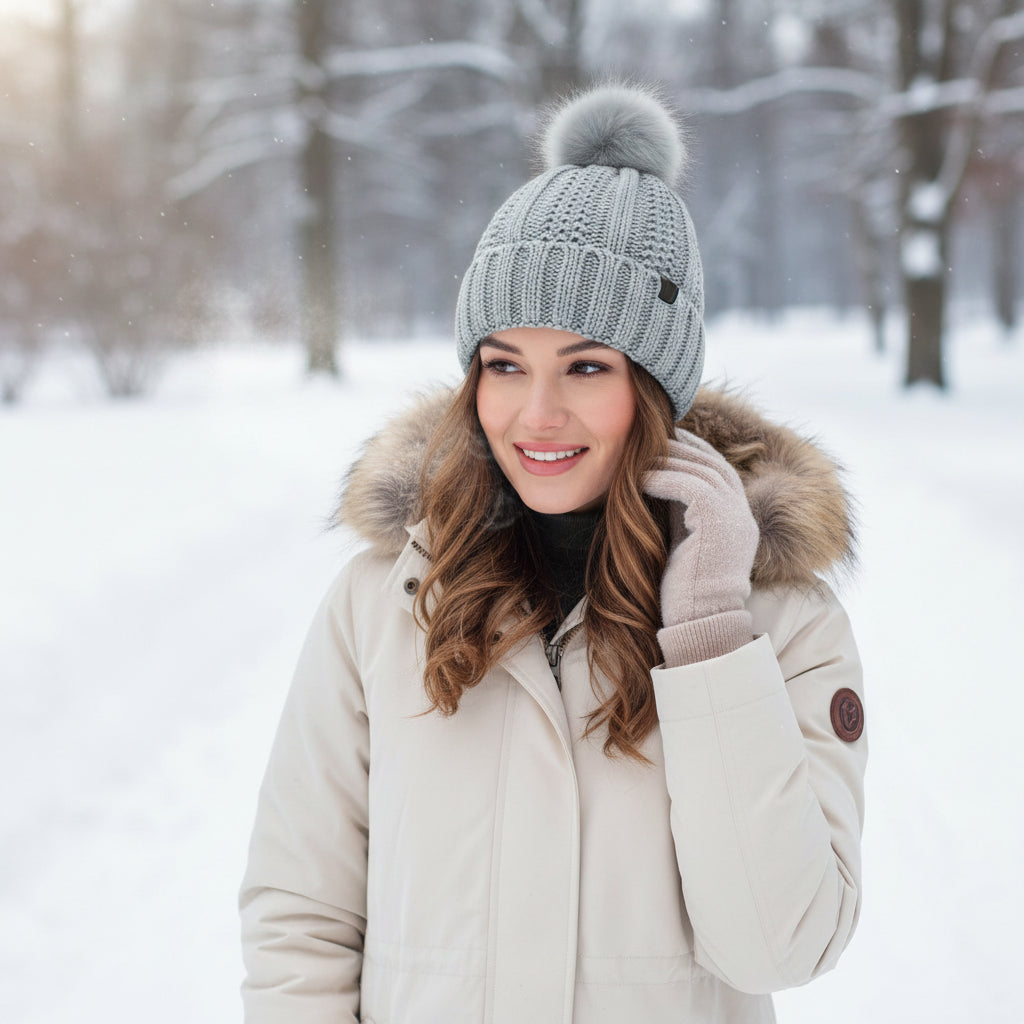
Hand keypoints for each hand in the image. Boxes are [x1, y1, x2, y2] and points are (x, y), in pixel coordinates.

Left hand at [643, 431, 758, 663]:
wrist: (699, 622)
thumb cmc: (684, 588)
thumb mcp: (684, 538)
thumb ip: (680, 510)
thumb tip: (656, 480)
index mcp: (738, 517)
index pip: (718, 469)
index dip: (693, 451)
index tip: (664, 442)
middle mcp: (742, 513)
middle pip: (712, 463)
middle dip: (681, 448)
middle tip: (648, 438)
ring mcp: (735, 517)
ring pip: (701, 470)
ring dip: (667, 460)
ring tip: (638, 456)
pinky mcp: (719, 523)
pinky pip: (690, 486)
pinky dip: (663, 478)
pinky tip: (640, 479)